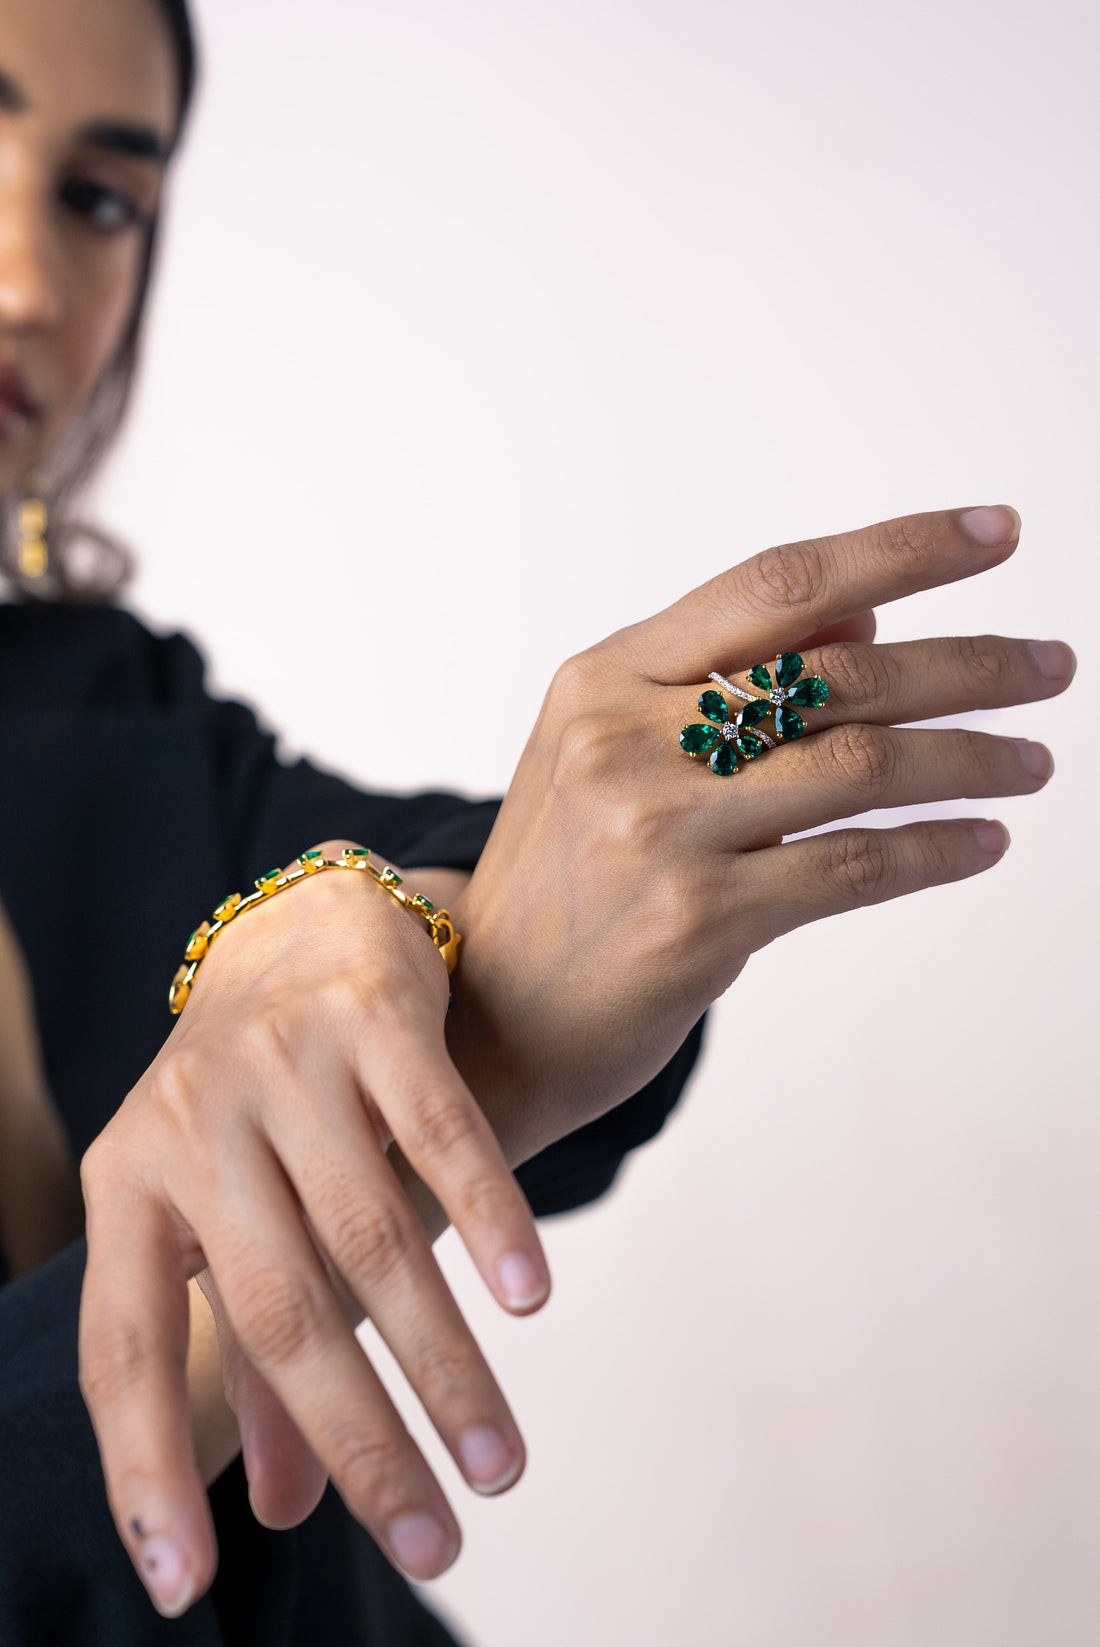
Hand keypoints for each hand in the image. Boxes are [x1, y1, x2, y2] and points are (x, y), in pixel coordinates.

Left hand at [78, 846, 550, 1618]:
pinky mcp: (368, 1012)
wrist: (300, 928)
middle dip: (361, 1440)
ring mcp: (279, 1060)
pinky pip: (436, 1127)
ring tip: (498, 1460)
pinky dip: (486, 1215)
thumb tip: (286, 1509)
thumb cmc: (256, 1110)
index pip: (117, 1347)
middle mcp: (188, 1120)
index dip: (144, 1467)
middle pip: (276, 1307)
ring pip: (369, 1232)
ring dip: (442, 1358)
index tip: (187, 1588)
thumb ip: (251, 1356)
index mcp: (126, 1182)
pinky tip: (530, 1300)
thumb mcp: (225, 1218)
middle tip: (437, 1544)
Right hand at [444, 504, 1073, 1165]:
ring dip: (970, 757)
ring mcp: (657, 828)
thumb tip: (872, 619)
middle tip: (1054, 664)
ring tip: (1036, 759)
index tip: (996, 534)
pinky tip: (984, 839)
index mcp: (603, 677)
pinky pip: (852, 865)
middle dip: (968, 663)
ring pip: (858, 765)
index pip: (774, 586)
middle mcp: (623, 738)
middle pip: (834, 672)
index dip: (898, 551)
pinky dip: (934, 847)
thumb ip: (727, 679)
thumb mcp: (613, 752)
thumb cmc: (568, 876)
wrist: (493, 1013)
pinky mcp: (696, 921)